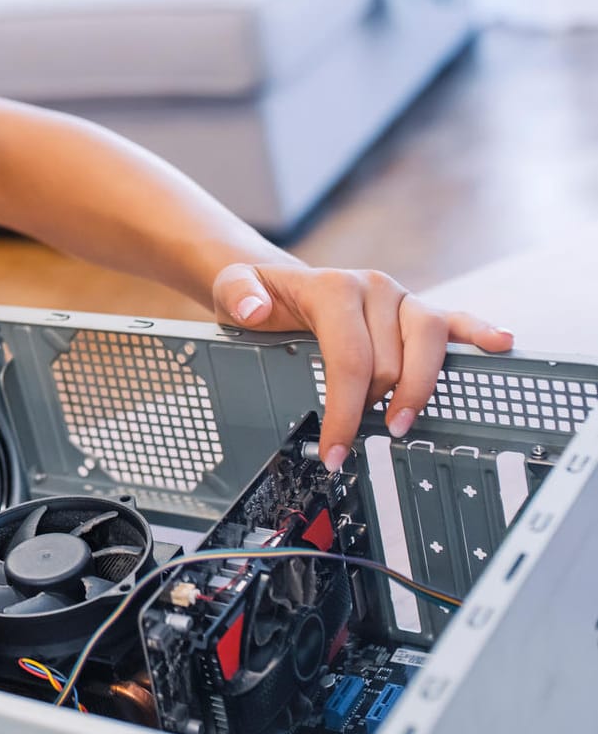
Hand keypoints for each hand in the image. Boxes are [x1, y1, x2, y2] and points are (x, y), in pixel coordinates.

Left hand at [212, 263, 514, 469]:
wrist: (279, 283)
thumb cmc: (259, 296)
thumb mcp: (232, 289)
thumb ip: (237, 294)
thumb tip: (253, 308)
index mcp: (333, 287)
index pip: (349, 359)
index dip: (344, 410)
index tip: (334, 449)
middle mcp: (374, 288)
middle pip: (389, 361)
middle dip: (370, 406)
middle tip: (350, 438)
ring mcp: (402, 298)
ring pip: (429, 346)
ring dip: (418, 390)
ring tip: (400, 425)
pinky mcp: (418, 309)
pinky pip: (455, 320)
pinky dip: (479, 333)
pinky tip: (500, 345)